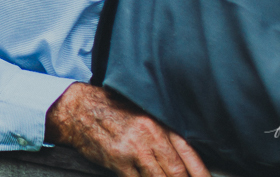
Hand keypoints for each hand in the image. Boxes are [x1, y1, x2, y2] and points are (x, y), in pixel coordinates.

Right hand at [45, 83, 210, 176]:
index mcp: (159, 123)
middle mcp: (150, 135)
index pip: (189, 153)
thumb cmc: (111, 112)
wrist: (79, 109)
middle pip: (177, 172)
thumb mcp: (141, 116)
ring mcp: (134, 149)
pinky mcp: (118, 160)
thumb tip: (182, 161)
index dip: (201, 173)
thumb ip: (162, 136)